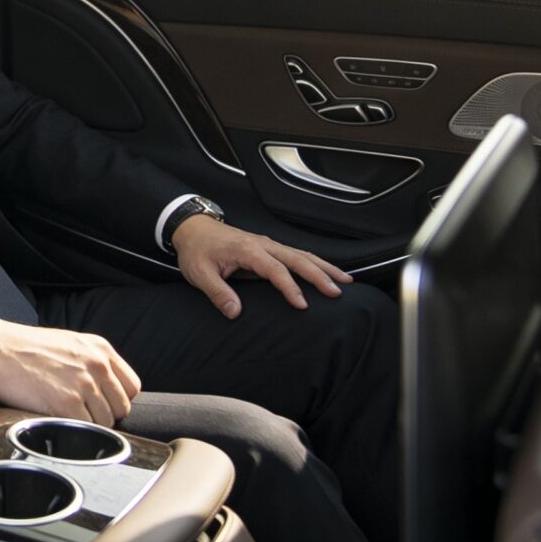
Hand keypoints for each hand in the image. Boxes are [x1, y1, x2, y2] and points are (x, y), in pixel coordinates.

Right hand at [0, 319, 141, 425]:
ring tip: (66, 415)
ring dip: (88, 424)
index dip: (118, 399)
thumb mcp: (69, 343)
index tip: (104, 404)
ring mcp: (84, 385)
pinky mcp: (67, 404)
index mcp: (100, 349)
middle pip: (122, 407)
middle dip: (105, 414)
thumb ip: (92, 362)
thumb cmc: (24, 347)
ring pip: (106, 422)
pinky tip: (58, 421)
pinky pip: (86, 429)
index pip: (132, 386)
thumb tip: (105, 389)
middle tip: (81, 413)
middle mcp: (97, 365)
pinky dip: (74, 431)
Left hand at [173, 214, 352, 318]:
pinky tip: (328, 272)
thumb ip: (217, 293)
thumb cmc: (196, 251)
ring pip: (302, 254)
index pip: (275, 269)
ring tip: (346, 281)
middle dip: (319, 275)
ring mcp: (268, 244)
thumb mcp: (199, 273)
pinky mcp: (269, 248)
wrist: (193, 228)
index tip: (302, 305)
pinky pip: (297, 255)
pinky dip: (315, 263)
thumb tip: (235, 313)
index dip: (290, 287)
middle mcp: (263, 244)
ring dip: (324, 267)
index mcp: (247, 250)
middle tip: (338, 292)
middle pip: (297, 258)